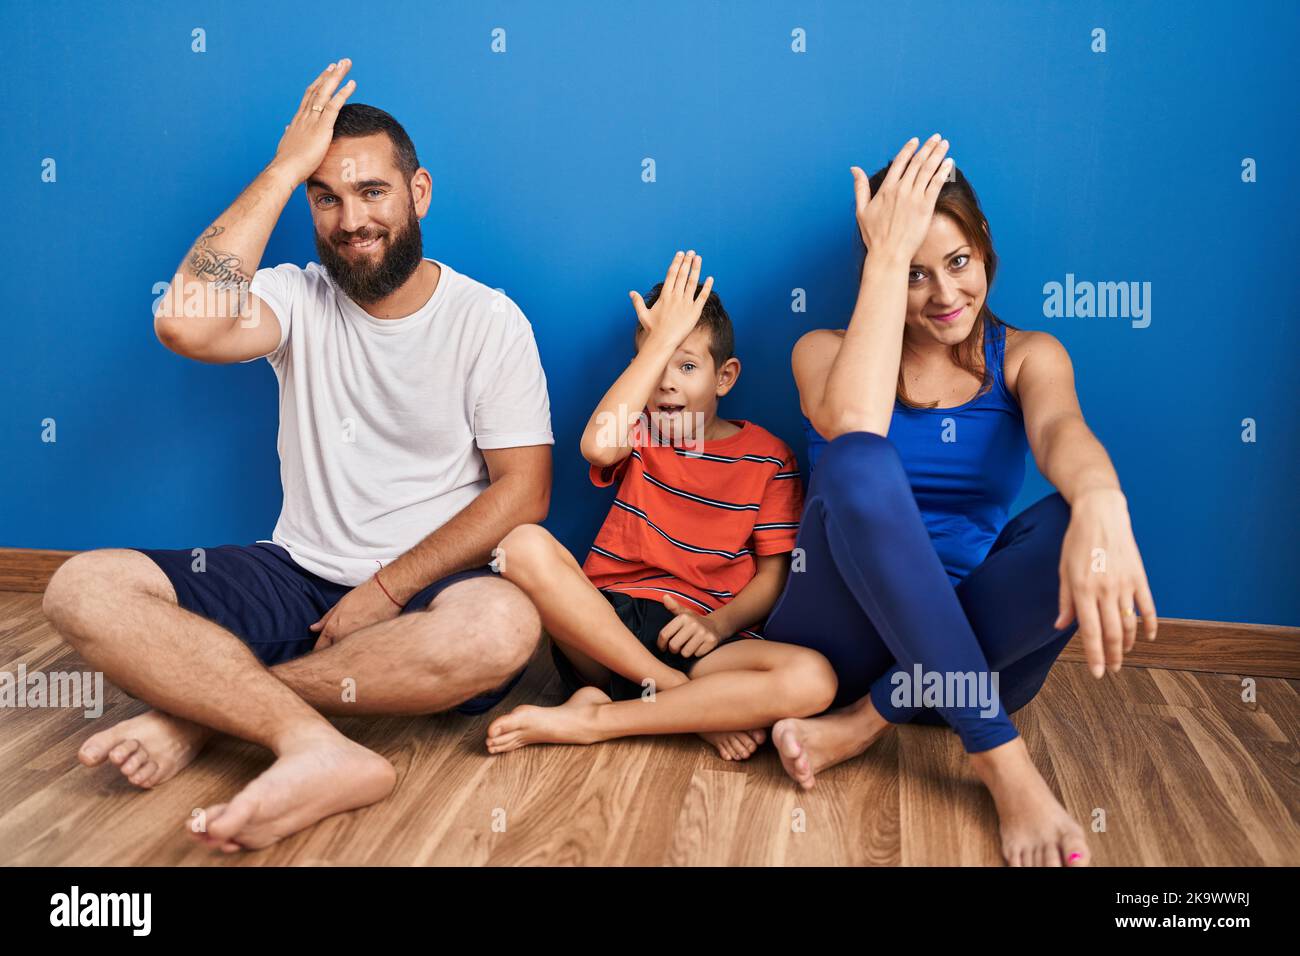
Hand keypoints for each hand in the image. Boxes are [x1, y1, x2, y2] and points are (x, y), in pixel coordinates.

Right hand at [270, 59, 357, 186]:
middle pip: (318, 88)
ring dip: (337, 76)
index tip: (327, 73)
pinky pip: (334, 105)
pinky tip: (352, 84)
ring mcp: (312, 120)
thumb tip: (287, 127)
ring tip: (347, 64)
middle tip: (340, 62)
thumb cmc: (287, 164)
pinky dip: (343, 93)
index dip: (319, 83)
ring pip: (325, 92)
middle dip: (330, 74)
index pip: (309, 96)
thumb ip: (290, 134)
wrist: (284, 170)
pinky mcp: (321, 128)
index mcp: (298, 120)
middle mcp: (304, 115)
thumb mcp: (288, 144)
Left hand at [310, 575, 400, 649]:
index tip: (321, 654)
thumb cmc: (364, 596)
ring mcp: (358, 644)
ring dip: (348, 655)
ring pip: (348, 656)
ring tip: (353, 651)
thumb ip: (325, 619)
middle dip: (334, 656)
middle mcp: (343, 639)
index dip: (318, 653)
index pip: (319, 648)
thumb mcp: (340, 605)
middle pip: (333, 655)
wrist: (386, 593)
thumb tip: (313, 628)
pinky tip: (366, 647)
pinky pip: (362, 653)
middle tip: (339, 652)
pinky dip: (362, 653)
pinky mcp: (372, 645)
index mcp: (333, 629)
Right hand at [629, 250, 713, 348]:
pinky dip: (706, 287)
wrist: (663, 342)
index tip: (680, 254)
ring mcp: (686, 304)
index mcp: (665, 295)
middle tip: (691, 252)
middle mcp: (675, 297)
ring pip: (692, 282)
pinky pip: (702, 297)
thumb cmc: (653, 330)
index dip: (676, 263)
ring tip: (699, 258)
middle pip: (682, 275)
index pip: (671, 274)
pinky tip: (710, 278)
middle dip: (687, 262)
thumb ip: (638, 302)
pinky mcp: (694, 312)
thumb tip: (631, 292)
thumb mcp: (643, 314)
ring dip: (696, 269)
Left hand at [657, 594, 725, 657]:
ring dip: (686, 652)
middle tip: (678, 647)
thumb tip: (665, 596)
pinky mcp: (711, 641)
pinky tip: (699, 646)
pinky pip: (697, 654)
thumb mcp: (684, 613)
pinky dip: (697, 653)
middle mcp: (693, 624)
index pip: (664, 634)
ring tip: (689, 646)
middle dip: (674, 649)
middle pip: (674, 646)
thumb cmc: (694, 621)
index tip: (663, 647)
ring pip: (685, 653)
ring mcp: (703, 632)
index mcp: (683, 617)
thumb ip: (673, 607)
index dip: (661, 644)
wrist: (715, 625)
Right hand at [851, 133, 952, 261]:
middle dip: (928, 147)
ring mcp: (914, 198)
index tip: (916, 141)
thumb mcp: (861, 210)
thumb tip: (854, 169)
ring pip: (928, 170)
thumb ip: (860, 187)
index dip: (909, 150)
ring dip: (937, 154)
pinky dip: (943, 172)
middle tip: (937, 137)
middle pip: (917, 163)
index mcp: (886, 189)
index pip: (899, 162)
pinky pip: (936, 184)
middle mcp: (901, 190)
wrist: (888, 254)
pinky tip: (949, 163)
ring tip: (944, 144)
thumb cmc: (874, 236)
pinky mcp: (925, 207)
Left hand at [1055, 489, 1157, 676]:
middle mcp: (1105, 590)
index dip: (1094, 656)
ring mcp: (1125, 584)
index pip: (1090, 632)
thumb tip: (1061, 627)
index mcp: (1082, 590)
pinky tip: (1147, 637)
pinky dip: (1149, 624)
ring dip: (1128, 644)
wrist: (1101, 515)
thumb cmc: (1077, 542)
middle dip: (1112, 656)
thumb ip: (1065, 601)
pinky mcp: (1139, 577)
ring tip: (1123, 654)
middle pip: (1113, 634)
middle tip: (1111, 670)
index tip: (1097, 673)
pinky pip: (1148, 607)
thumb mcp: (1063, 570)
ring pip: (1130, 624)